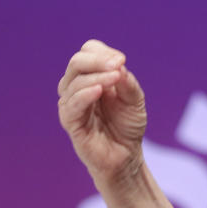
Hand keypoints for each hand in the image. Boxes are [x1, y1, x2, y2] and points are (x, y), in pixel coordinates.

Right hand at [58, 39, 147, 184]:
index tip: (122, 61)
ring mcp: (72, 105)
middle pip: (77, 62)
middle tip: (119, 64)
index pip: (88, 52)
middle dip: (98, 60)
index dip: (103, 52)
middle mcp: (77, 88)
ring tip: (115, 78)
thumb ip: (127, 82)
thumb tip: (118, 65)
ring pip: (73, 81)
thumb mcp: (135, 99)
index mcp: (91, 77)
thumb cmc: (127, 124)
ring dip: (96, 76)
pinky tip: (99, 91)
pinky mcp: (71, 123)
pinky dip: (84, 94)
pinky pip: (71, 105)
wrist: (126, 155)